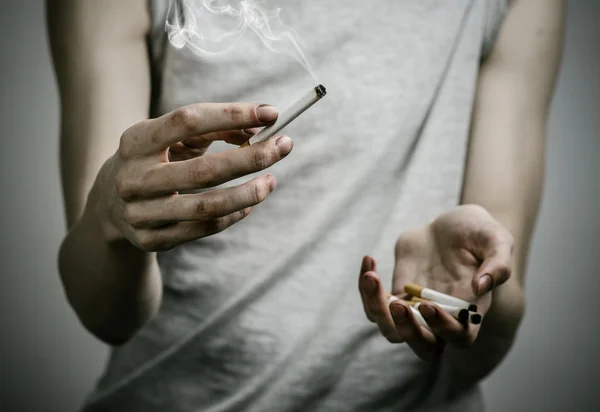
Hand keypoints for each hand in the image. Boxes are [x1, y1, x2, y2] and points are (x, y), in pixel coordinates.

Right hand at [93, 102, 292, 250]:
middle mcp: (134, 178)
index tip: (270, 114)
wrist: (109, 207)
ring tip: (271, 181)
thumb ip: (213, 129)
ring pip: (205, 207)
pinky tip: (250, 203)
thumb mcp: (172, 139)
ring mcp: (141, 213)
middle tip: (284, 146)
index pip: (188, 121)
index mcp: (136, 141)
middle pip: (203, 170)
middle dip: (251, 158)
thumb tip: (259, 127)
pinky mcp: (152, 239)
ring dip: (246, 193)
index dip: (232, 115)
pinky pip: (203, 229)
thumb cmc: (153, 161)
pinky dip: (233, 215)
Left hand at [358, 204, 513, 360]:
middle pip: (423, 348)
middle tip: (397, 304)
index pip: (459, 338)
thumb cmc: (478, 233)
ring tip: (371, 276)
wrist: (449, 225)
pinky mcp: (395, 294)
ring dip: (377, 310)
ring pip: (392, 331)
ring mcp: (415, 309)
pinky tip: (369, 261)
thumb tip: (482, 286)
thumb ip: (498, 262)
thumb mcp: (496, 238)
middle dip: (408, 332)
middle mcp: (442, 316)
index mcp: (470, 310)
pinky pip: (375, 304)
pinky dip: (366, 287)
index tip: (427, 304)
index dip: (442, 328)